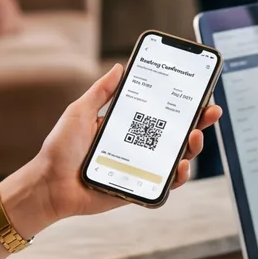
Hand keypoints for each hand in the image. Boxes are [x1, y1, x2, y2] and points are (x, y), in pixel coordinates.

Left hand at [5, 63, 221, 229]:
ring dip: (192, 149)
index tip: (200, 93)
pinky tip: (180, 168)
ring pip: (176, 160)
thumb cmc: (60, 149)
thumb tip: (119, 67)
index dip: (183, 105)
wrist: (47, 184)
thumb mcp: (80, 112)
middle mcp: (137, 148)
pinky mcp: (137, 191)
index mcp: (127, 128)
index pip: (161, 114)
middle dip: (198, 124)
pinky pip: (163, 187)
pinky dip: (176, 180)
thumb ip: (100, 92)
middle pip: (176, 136)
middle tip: (210, 113)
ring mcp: (139, 170)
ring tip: (194, 139)